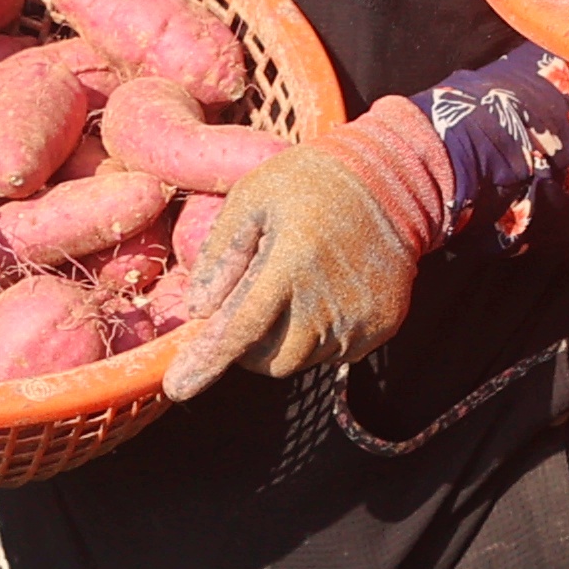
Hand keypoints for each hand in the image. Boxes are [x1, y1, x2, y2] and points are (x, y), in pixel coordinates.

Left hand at [159, 143, 424, 403]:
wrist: (390, 180)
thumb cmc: (309, 183)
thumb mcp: (252, 198)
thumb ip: (221, 254)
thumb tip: (197, 310)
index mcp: (292, 263)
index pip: (242, 329)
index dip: (208, 361)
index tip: (179, 387)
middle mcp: (328, 300)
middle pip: (271, 360)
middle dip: (247, 347)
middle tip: (250, 306)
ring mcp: (360, 318)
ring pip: (302, 359)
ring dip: (283, 341)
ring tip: (293, 291)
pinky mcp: (383, 325)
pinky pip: (335, 353)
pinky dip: (317, 336)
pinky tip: (324, 294)